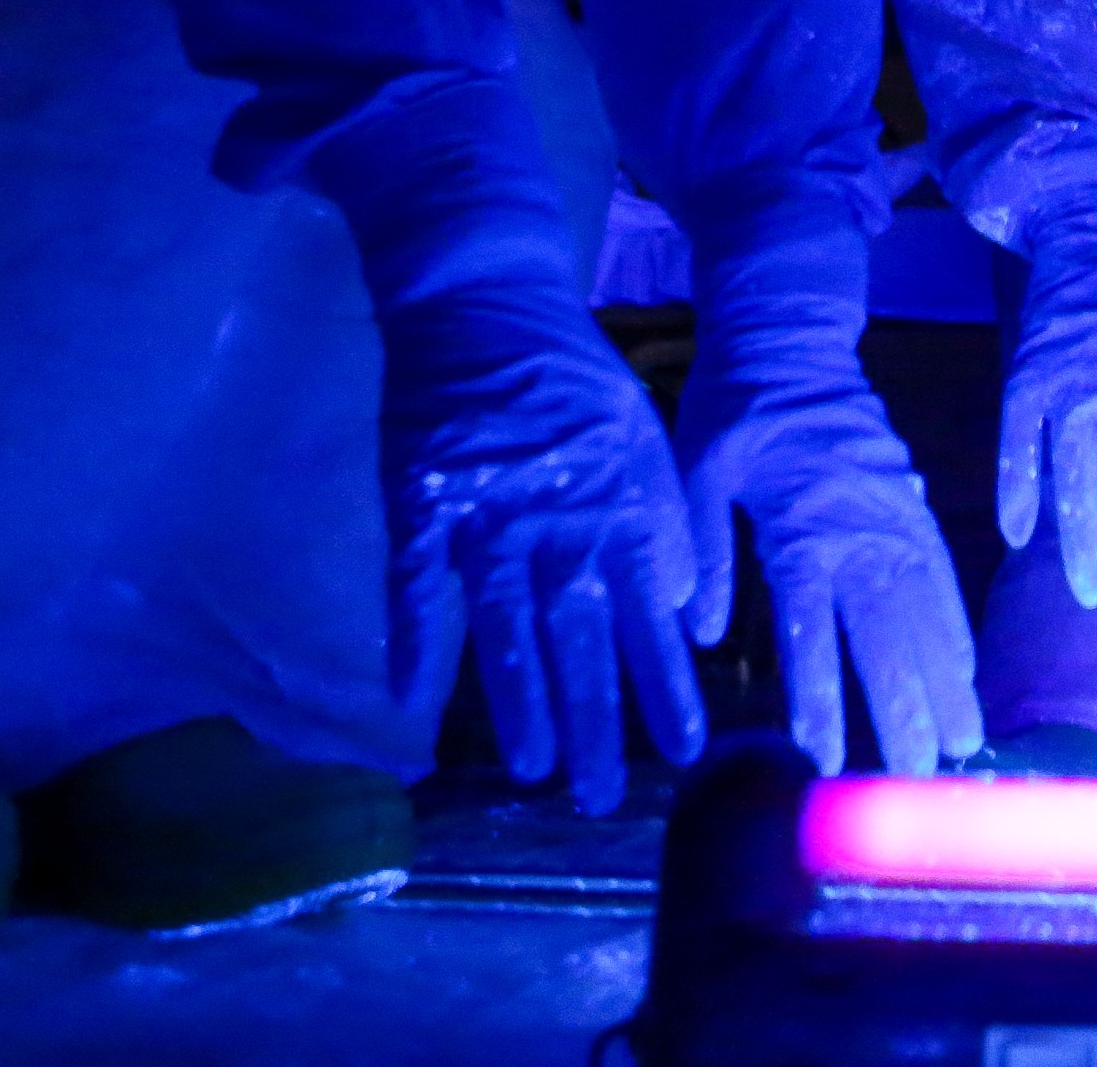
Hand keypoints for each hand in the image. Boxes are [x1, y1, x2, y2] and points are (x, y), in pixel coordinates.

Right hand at [379, 258, 706, 815]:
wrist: (488, 300)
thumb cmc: (572, 377)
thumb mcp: (642, 441)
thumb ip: (661, 523)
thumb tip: (679, 609)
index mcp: (620, 507)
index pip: (649, 615)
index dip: (664, 683)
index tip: (686, 749)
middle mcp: (559, 523)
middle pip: (579, 639)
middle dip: (593, 721)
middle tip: (603, 796)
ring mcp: (486, 516)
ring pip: (506, 627)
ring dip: (519, 700)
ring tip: (531, 769)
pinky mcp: (422, 503)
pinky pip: (413, 586)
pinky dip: (411, 643)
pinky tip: (410, 703)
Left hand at [681, 363, 980, 775]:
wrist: (791, 336)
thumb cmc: (734, 405)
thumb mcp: (694, 467)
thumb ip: (703, 547)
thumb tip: (703, 629)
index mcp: (802, 524)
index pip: (814, 629)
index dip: (821, 697)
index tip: (828, 758)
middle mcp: (860, 529)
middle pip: (888, 633)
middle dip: (905, 707)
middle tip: (921, 775)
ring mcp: (896, 518)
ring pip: (928, 611)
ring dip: (946, 679)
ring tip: (963, 741)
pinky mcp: (912, 505)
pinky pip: (943, 576)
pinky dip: (956, 627)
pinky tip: (964, 670)